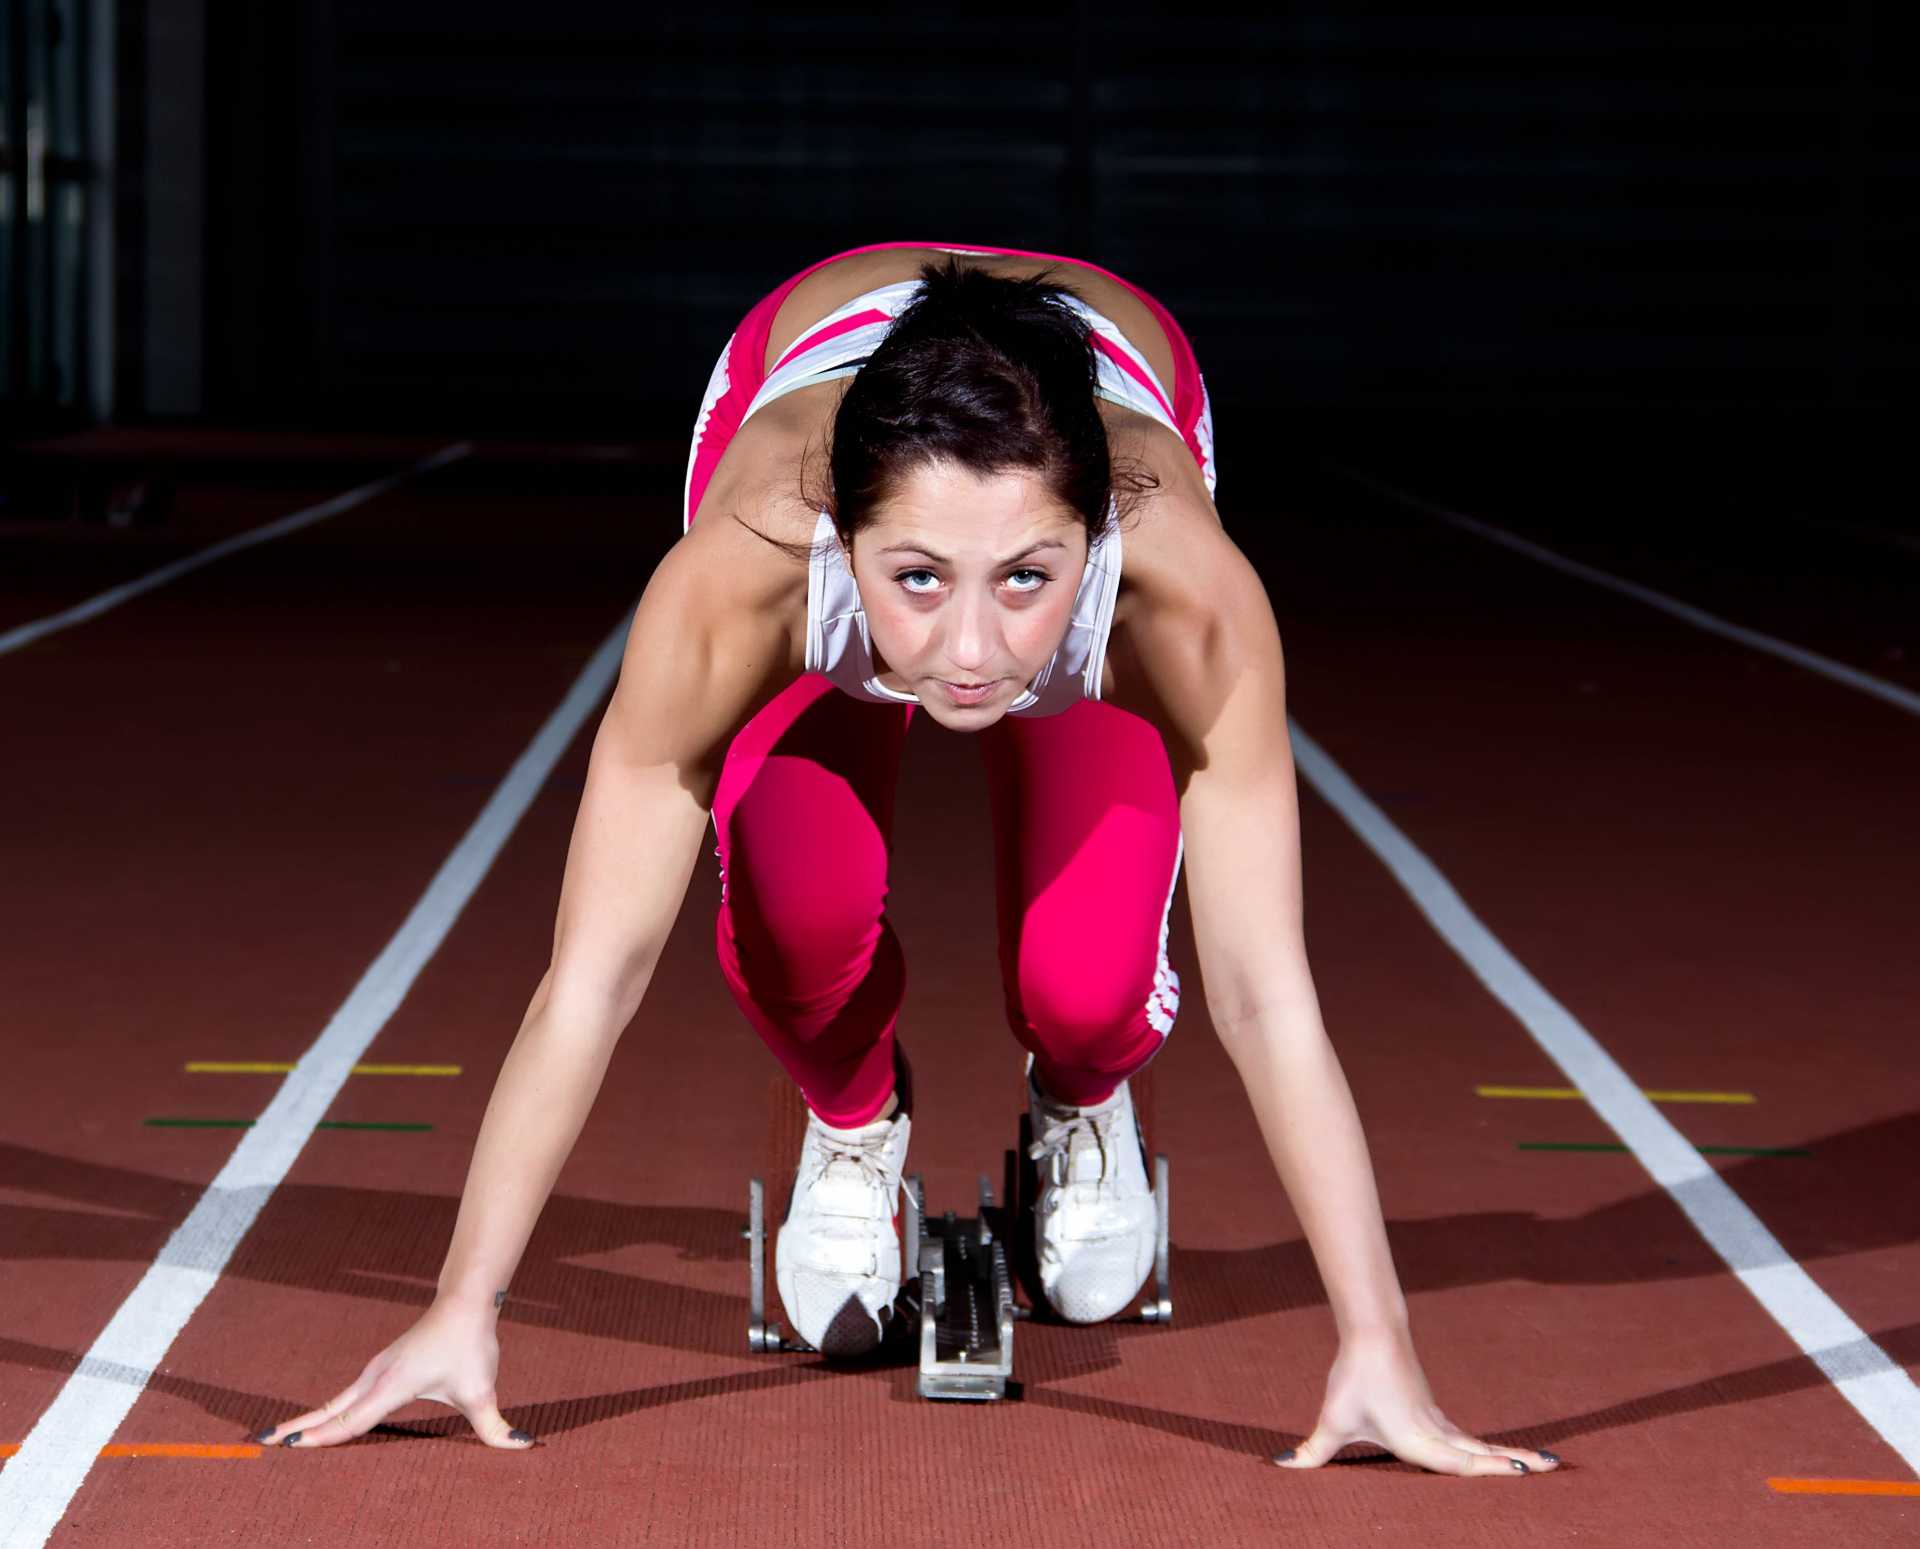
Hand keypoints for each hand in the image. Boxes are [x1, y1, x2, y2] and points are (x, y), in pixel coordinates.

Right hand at [253, 1297, 535, 1450]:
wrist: (465, 1301)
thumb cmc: (470, 1344)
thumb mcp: (482, 1390)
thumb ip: (496, 1427)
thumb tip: (524, 1448)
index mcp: (392, 1385)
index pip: (352, 1420)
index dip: (322, 1437)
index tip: (289, 1448)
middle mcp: (376, 1377)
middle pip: (330, 1410)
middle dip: (298, 1428)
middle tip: (261, 1445)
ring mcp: (376, 1370)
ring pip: (335, 1401)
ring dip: (309, 1420)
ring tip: (279, 1440)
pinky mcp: (381, 1368)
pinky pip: (347, 1396)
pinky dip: (327, 1411)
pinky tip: (318, 1422)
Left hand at [1274, 1325, 1560, 1476]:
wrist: (1372, 1332)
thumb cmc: (1354, 1378)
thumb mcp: (1332, 1420)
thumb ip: (1313, 1451)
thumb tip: (1282, 1467)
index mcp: (1417, 1440)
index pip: (1459, 1464)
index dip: (1491, 1471)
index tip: (1524, 1472)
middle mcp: (1435, 1432)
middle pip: (1482, 1454)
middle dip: (1516, 1464)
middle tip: (1554, 1469)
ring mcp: (1438, 1420)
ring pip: (1479, 1444)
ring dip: (1509, 1455)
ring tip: (1544, 1463)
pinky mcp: (1433, 1411)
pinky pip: (1467, 1437)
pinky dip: (1488, 1449)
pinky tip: (1497, 1455)